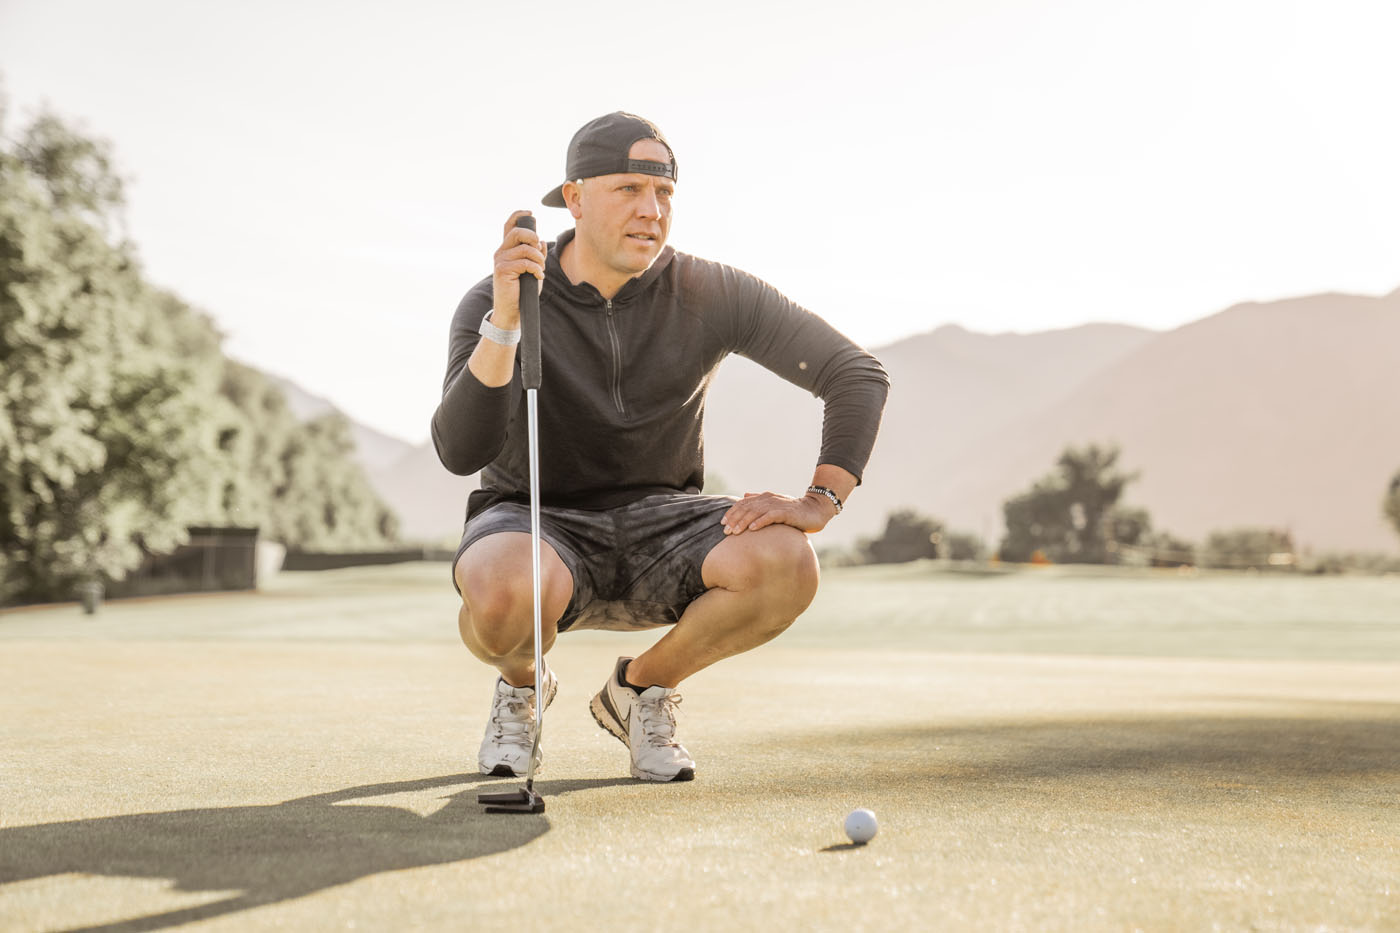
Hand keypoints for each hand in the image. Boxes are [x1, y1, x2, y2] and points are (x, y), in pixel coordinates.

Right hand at [490, 210, 546, 327]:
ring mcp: (500, 260)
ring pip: (525, 248)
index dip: (518, 216)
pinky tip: (538, 277)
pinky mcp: (502, 270)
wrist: (513, 310)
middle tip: (539, 252)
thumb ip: (537, 255)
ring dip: (538, 259)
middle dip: (533, 238)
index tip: (530, 213)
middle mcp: (501, 252)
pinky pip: (525, 262)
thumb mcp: (533, 269)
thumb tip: (542, 242)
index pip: (509, 226)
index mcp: (507, 249)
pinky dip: (536, 269)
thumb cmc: (522, 290)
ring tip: (540, 270)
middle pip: (518, 232)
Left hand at [720, 490, 837, 535]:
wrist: (815, 510)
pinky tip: (753, 529)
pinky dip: (761, 522)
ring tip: (735, 532)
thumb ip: (759, 500)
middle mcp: (769, 499)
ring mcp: (778, 505)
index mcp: (764, 497)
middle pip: (747, 508)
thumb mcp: (775, 505)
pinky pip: (771, 516)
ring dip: (744, 522)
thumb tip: (745, 495)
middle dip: (734, 519)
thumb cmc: (794, 511)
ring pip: (756, 512)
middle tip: (726, 531)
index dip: (731, 513)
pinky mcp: (787, 512)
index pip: (743, 503)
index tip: (722, 523)